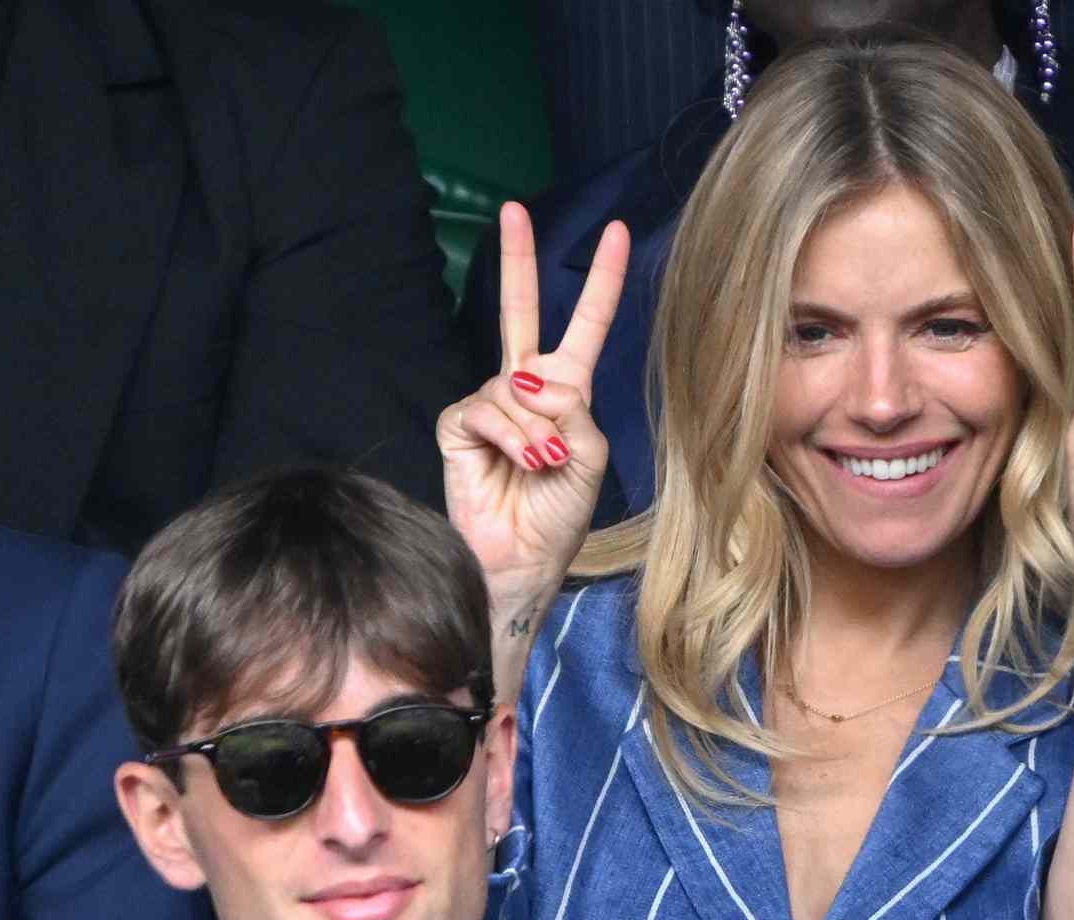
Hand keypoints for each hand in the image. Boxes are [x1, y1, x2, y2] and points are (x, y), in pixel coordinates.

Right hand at [438, 202, 629, 622]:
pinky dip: (510, 438)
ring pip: (516, 388)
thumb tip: (533, 380)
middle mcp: (526, 388)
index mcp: (567, 390)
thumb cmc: (560, 514)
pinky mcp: (458, 423)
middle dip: (516, 259)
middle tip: (511, 208)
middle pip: (519, 311)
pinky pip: (488, 410)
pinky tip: (516, 464)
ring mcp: (490, 403)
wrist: (523, 558)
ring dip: (535, 432)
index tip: (615, 231)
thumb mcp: (590, 459)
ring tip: (541, 467)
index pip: (584, 324)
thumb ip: (575, 413)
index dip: (600, 281)